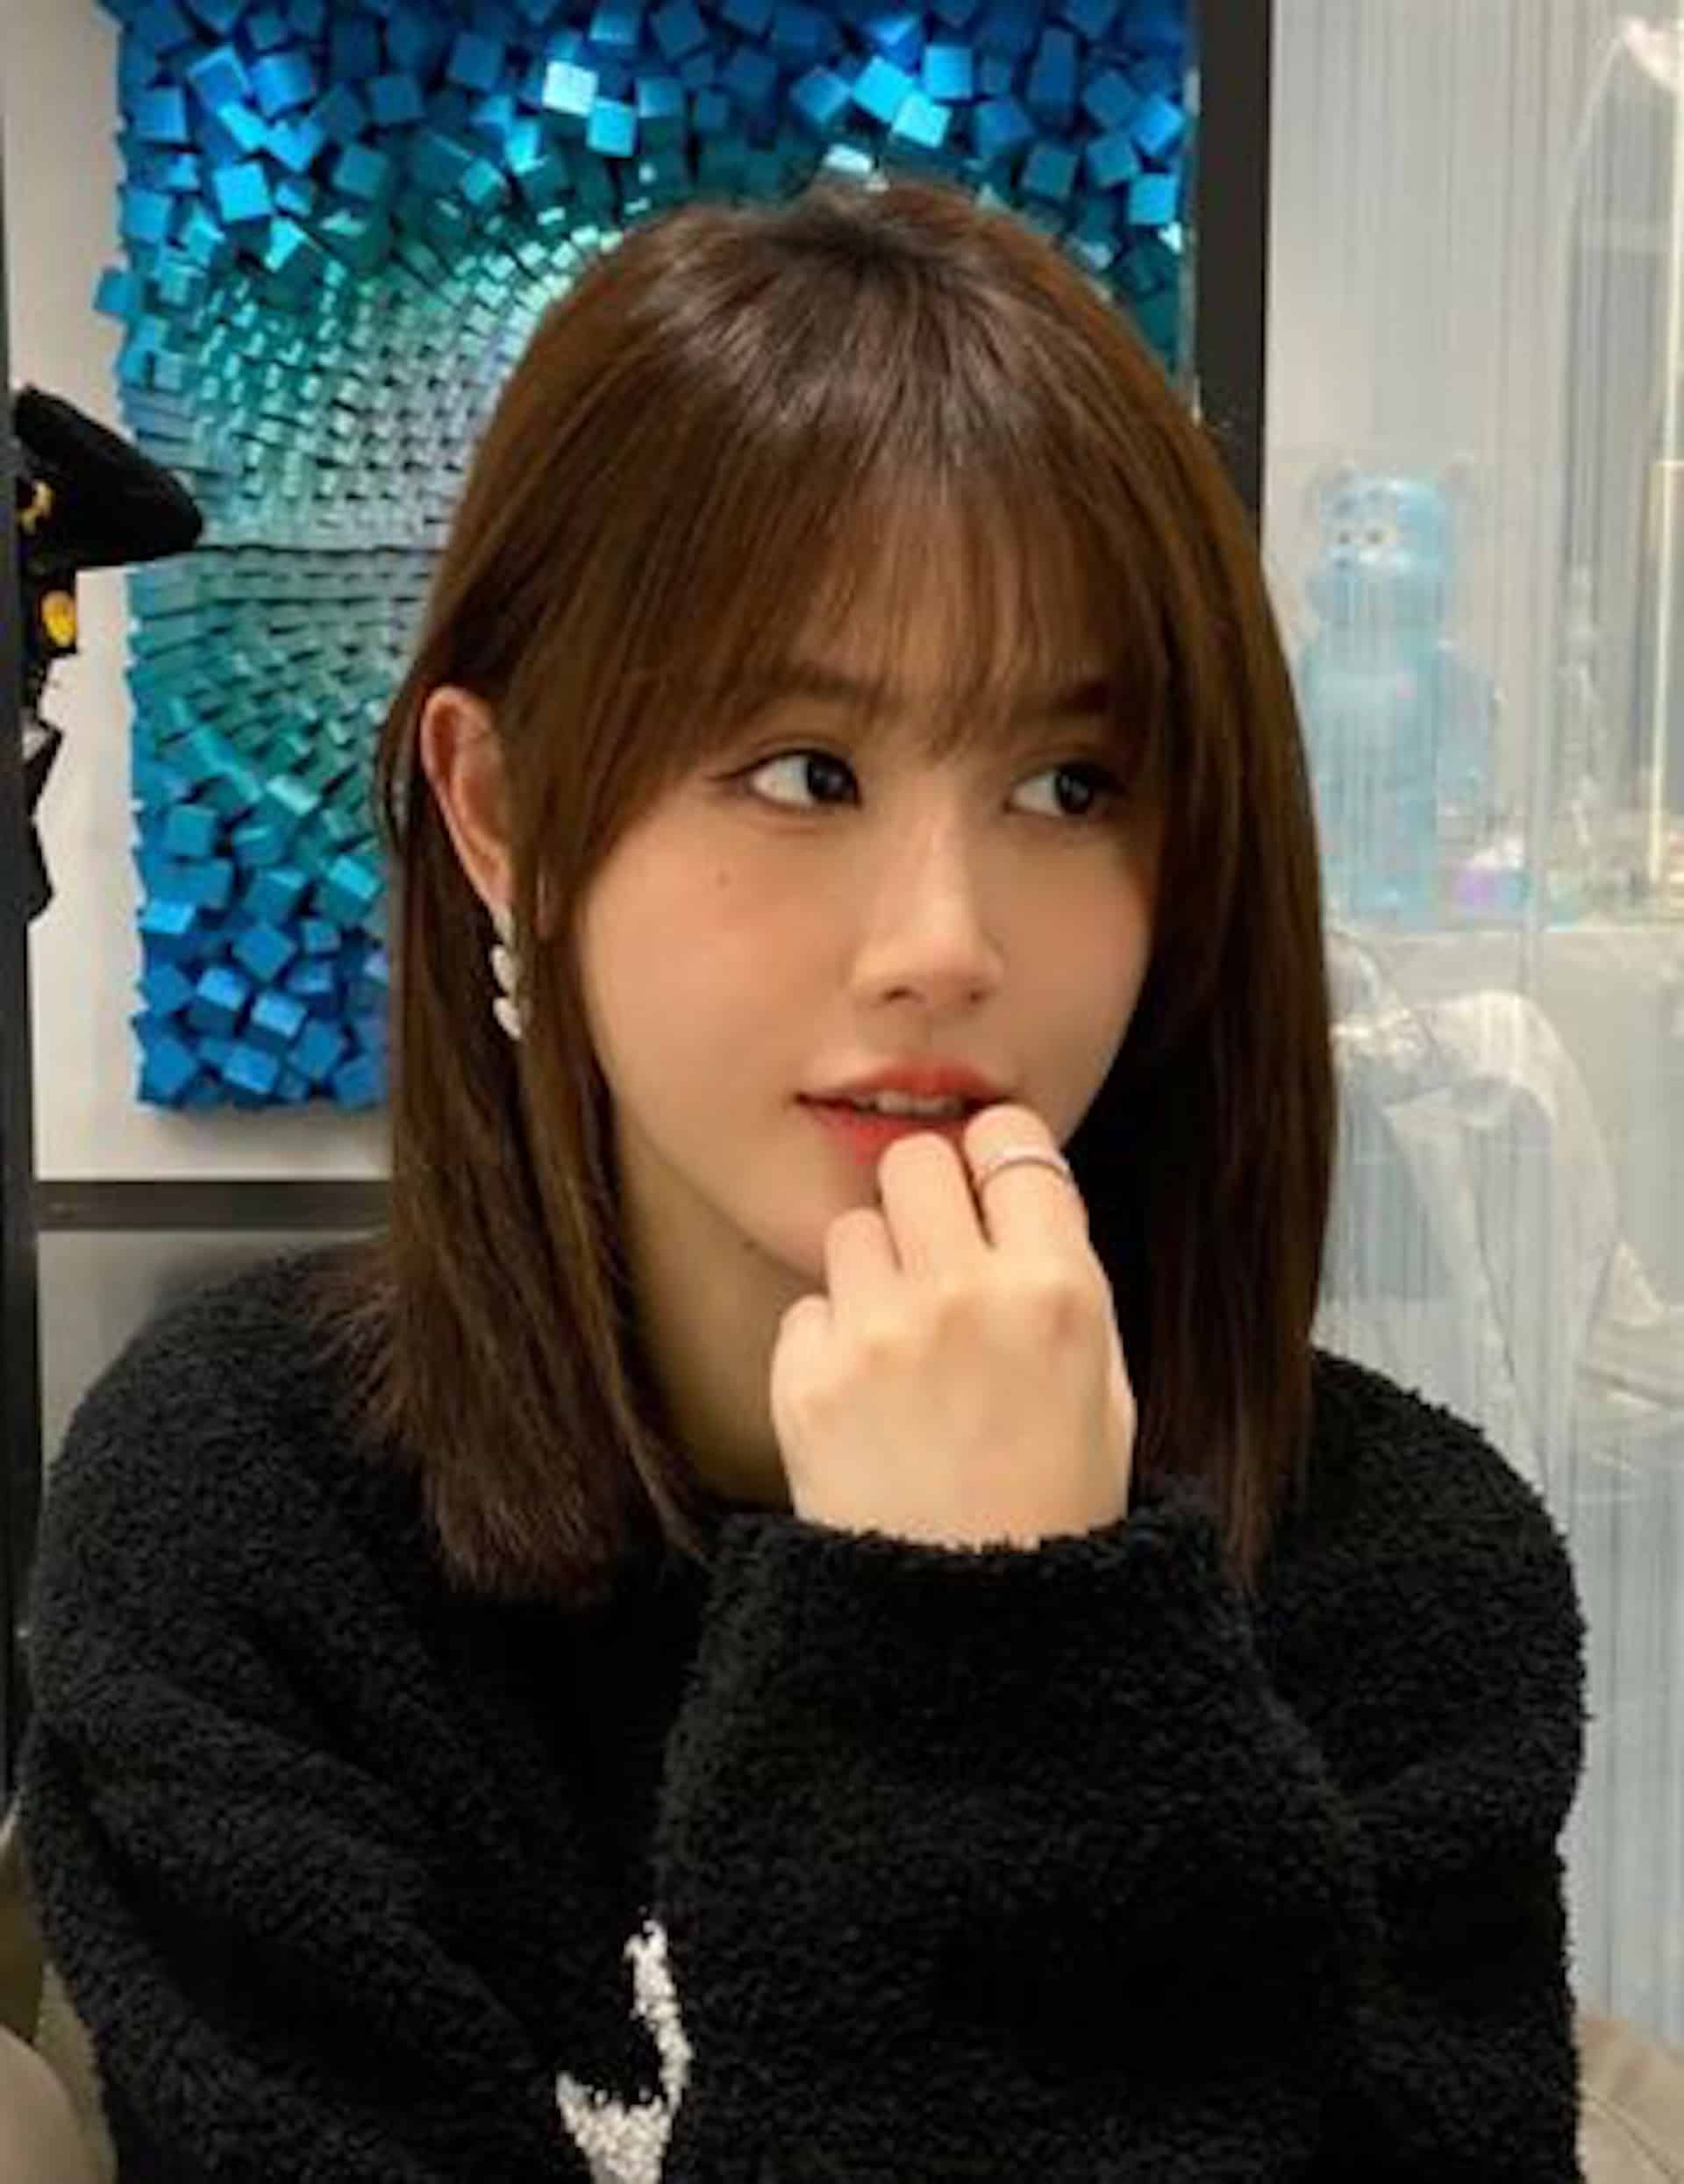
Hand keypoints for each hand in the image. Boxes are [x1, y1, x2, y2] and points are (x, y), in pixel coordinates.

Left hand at [771, 1103, 1136, 1549]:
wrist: (970, 1626)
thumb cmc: (1055, 1505)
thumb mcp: (1107, 1383)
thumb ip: (1063, 1274)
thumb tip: (1016, 1187)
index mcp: (1057, 1289)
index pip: (1009, 1140)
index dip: (997, 1158)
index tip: (991, 1185)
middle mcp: (965, 1295)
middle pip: (914, 1160)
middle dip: (925, 1196)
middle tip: (938, 1255)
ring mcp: (877, 1335)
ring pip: (853, 1229)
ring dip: (875, 1269)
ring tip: (906, 1346)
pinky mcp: (807, 1379)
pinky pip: (809, 1308)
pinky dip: (832, 1341)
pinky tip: (870, 1401)